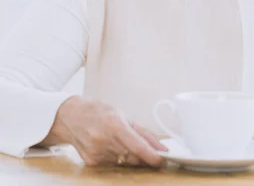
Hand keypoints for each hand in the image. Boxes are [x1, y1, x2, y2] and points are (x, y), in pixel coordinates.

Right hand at [43, 96, 165, 166]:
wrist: (69, 117)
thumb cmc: (98, 111)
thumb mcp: (123, 115)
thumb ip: (144, 133)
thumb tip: (160, 147)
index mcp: (114, 125)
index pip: (137, 146)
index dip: (151, 155)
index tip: (161, 160)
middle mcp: (104, 140)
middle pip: (132, 156)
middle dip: (145, 157)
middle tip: (153, 154)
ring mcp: (96, 152)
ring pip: (124, 162)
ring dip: (132, 157)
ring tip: (129, 145)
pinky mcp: (91, 161)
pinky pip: (113, 164)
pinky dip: (119, 158)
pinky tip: (115, 148)